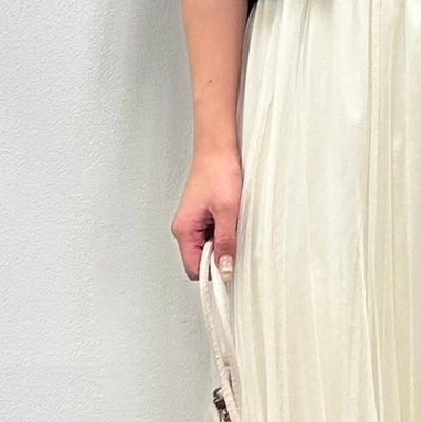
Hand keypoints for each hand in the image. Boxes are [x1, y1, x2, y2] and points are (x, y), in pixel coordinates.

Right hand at [170, 147, 242, 280]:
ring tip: (235, 227)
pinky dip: (225, 232)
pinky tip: (234, 221)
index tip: (230, 270)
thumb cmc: (218, 172)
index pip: (194, 268)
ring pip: (208, 247)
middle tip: (237, 245)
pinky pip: (213, 234)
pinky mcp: (203, 215)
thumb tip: (225, 268)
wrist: (218, 148)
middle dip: (219, 257)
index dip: (212, 273)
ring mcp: (194, 221)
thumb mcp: (227, 211)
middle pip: (201, 260)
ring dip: (224, 243)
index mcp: (184, 229)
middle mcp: (185, 228)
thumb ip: (226, 242)